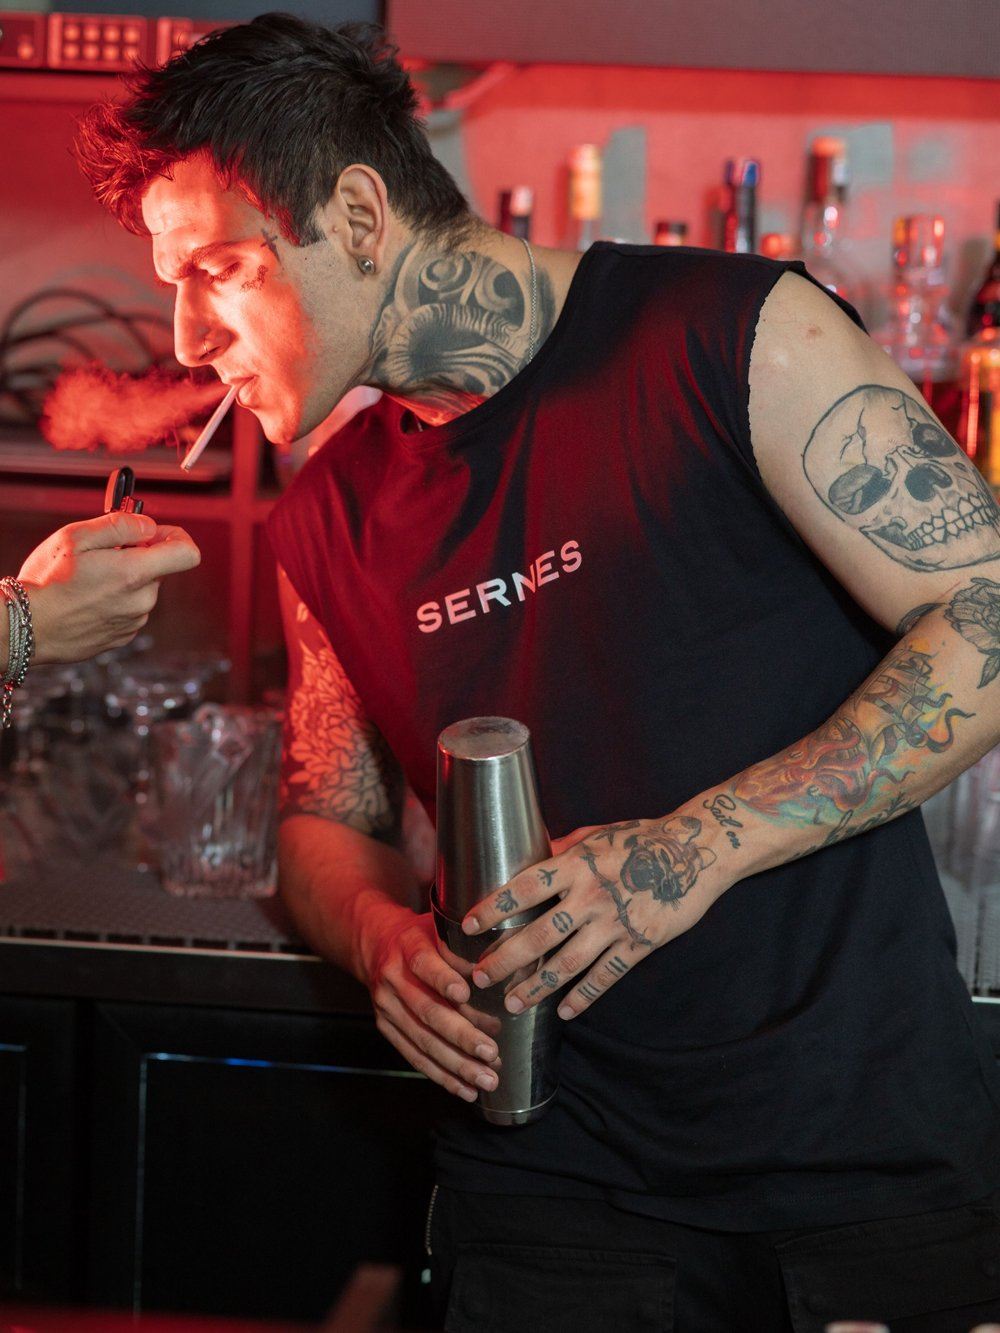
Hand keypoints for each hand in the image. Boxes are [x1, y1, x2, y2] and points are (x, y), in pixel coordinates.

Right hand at [18, 512, 200, 662]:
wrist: (26, 627)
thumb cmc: (47, 580)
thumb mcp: (76, 537)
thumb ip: (121, 525)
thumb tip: (149, 525)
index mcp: (136, 574)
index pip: (188, 553)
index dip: (174, 536)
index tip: (152, 533)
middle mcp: (142, 601)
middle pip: (158, 569)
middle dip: (136, 556)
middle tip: (101, 555)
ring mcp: (134, 622)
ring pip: (142, 590)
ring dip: (123, 580)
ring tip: (87, 581)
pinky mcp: (123, 636)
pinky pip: (130, 610)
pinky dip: (115, 600)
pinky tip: (87, 600)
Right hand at [366, 909, 502, 1102]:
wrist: (377, 944)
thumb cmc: (423, 937)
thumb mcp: (440, 928)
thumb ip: (465, 946)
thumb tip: (507, 970)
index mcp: (408, 947)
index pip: (424, 963)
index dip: (443, 979)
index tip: (465, 994)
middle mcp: (393, 978)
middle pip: (427, 1011)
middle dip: (461, 1036)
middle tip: (491, 1052)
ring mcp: (387, 1007)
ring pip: (423, 1041)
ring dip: (457, 1064)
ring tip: (487, 1079)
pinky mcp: (387, 1029)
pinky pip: (415, 1057)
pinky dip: (442, 1076)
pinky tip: (466, 1089)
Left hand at [461, 815, 724, 1020]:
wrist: (695, 850)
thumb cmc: (641, 838)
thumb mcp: (596, 835)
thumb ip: (563, 851)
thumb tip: (532, 858)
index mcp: (577, 865)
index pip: (524, 888)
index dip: (494, 908)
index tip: (467, 925)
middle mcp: (591, 896)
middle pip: (539, 934)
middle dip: (505, 959)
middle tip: (478, 978)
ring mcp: (616, 922)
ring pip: (567, 963)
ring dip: (536, 986)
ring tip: (511, 1003)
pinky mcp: (640, 943)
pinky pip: (605, 975)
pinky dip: (583, 995)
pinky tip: (563, 1011)